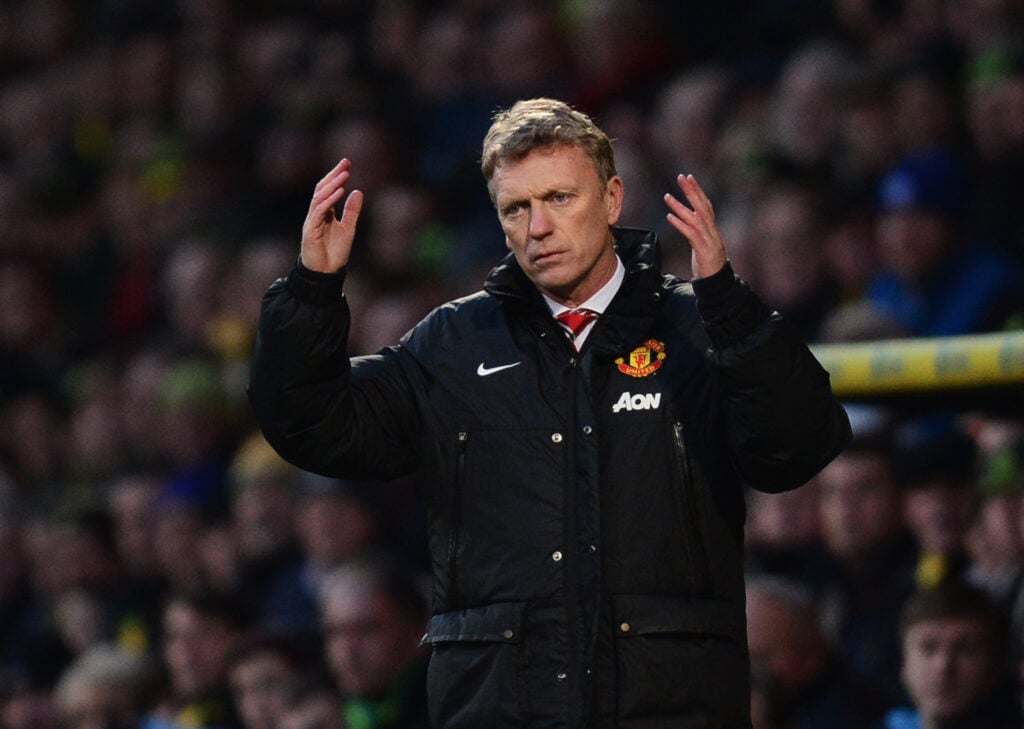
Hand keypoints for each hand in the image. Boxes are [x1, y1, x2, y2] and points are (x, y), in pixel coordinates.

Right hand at [300, 158, 363, 272]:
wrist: (326, 273)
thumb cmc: (335, 253)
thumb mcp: (348, 228)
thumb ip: (352, 211)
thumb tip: (358, 191)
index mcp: (324, 212)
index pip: (328, 189)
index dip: (336, 175)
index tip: (347, 163)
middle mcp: (315, 214)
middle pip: (322, 189)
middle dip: (333, 174)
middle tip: (345, 162)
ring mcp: (311, 221)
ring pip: (320, 197)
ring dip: (333, 184)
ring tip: (345, 174)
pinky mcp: (311, 230)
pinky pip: (319, 211)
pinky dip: (330, 200)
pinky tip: (340, 192)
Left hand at [663, 174, 726, 279]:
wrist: (717, 283)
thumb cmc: (708, 264)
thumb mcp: (702, 244)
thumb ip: (696, 231)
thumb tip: (687, 220)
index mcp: (711, 229)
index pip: (705, 205)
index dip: (698, 190)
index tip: (689, 177)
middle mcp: (712, 231)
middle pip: (702, 206)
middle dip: (691, 190)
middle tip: (681, 177)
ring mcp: (709, 240)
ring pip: (695, 218)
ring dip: (680, 206)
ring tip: (667, 196)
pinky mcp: (703, 250)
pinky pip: (691, 234)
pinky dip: (680, 224)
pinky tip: (669, 217)